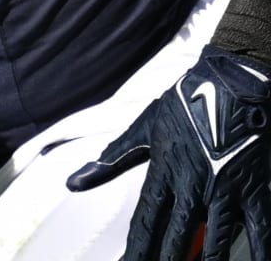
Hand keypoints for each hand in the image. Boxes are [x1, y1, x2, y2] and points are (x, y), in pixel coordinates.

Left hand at [67, 45, 270, 259]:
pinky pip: (260, 233)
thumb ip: (111, 161)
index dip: (135, 251)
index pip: (144, 222)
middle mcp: (192, 186)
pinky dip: (258, 254)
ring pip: (215, 244)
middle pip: (176, 239)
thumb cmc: (185, 103)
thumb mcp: (143, 127)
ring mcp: (225, 191)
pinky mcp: (255, 190)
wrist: (230, 82)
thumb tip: (73, 183)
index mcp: (163, 172)